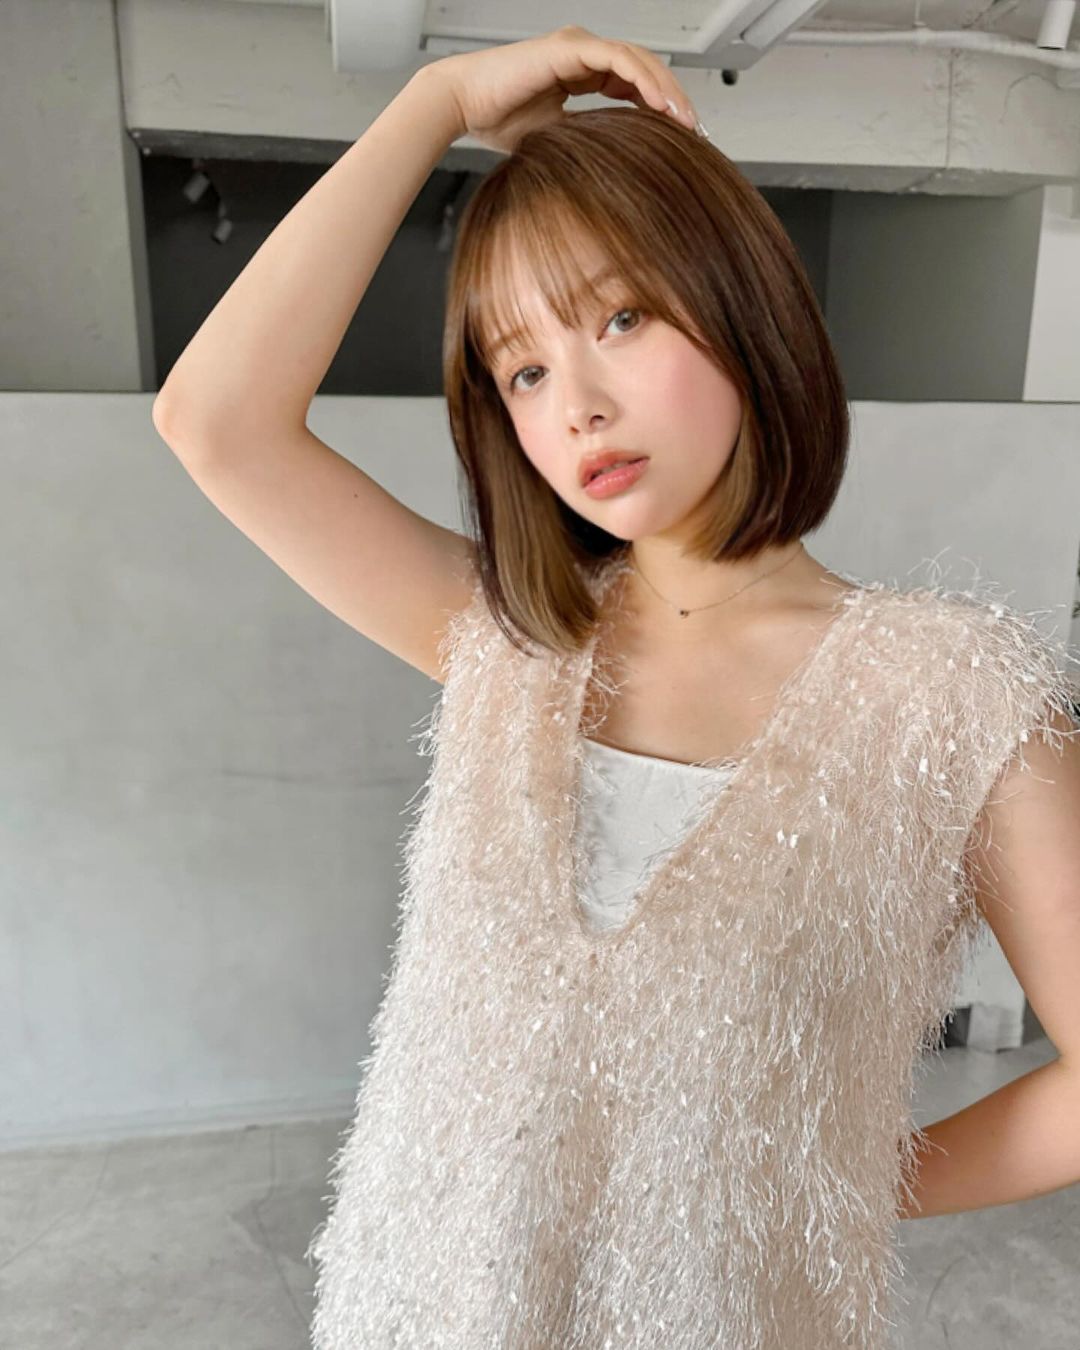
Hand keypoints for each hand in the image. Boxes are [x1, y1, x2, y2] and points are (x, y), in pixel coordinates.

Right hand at [425, 25, 698, 153]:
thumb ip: (585, 141)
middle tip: (695, 131)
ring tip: (684, 121)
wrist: (463, 105)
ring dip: (666, 90)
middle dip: (672, 99)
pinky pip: (619, 60)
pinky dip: (644, 80)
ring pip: (638, 61)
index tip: (680, 137)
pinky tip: (660, 106)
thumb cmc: (497, 120)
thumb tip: (611, 169)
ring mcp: (578, 46)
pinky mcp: (569, 48)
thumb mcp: (555, 139)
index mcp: (581, 71)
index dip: (660, 106)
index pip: (634, 83)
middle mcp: (583, 53)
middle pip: (643, 69)